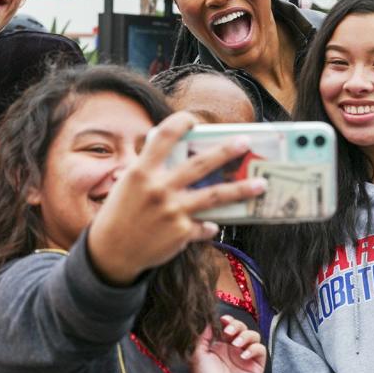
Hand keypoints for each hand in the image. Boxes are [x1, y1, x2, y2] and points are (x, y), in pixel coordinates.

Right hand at [88, 112, 265, 283]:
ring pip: (215, 196)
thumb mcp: (128, 184)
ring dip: (241, 189)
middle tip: (246, 142)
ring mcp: (172, 212)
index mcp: (142, 172)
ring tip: (261, 184)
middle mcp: (159, 189)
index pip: (163, 137)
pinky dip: (210, 224)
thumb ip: (149, 166)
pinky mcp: (182, 233)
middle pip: (200, 164)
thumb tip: (170, 147)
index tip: (194, 119)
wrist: (112, 252)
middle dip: (226, 151)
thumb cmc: (121, 213)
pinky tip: (213, 224)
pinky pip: (206, 225)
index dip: (180, 123)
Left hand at [189, 315, 265, 372]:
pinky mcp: (256, 365)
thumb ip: (202, 337)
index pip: (228, 326)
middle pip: (242, 327)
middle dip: (237, 325)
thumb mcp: (198, 356)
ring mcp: (246, 356)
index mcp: (220, 345)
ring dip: (246, 336)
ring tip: (236, 344)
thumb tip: (208, 322)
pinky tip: (244, 355)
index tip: (223, 319)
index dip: (228, 320)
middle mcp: (234, 349)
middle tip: (229, 331)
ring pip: (254, 336)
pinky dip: (254, 349)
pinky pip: (261, 350)